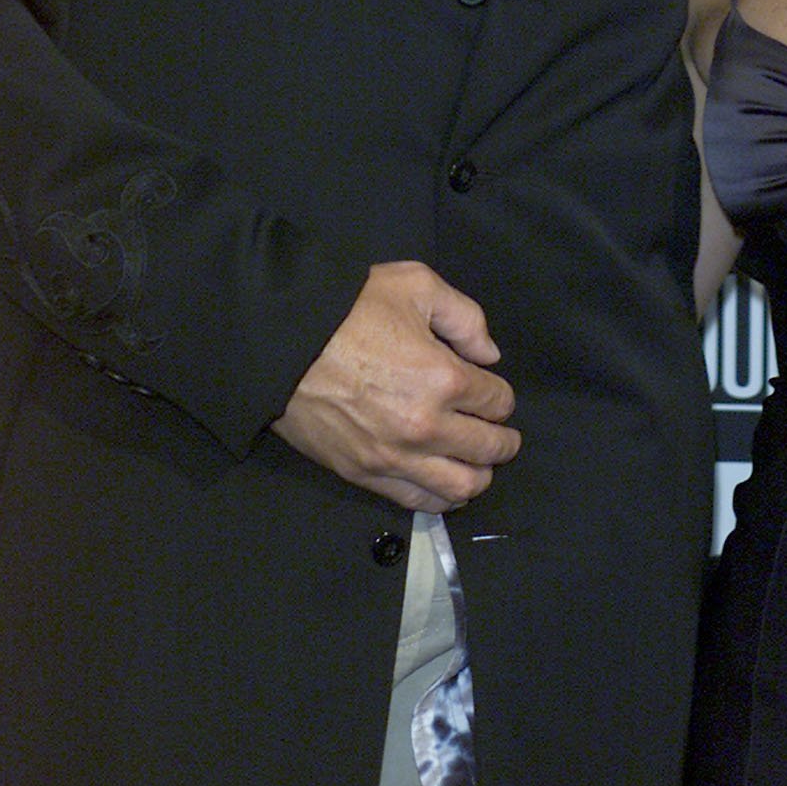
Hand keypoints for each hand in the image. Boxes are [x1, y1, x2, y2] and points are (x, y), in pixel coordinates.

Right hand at [272, 261, 520, 510]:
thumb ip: (464, 317)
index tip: (495, 393)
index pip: (496, 401)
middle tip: (504, 436)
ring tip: (479, 465)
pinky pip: (415, 501)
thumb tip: (489, 354)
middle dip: (503, 442)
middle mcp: (426, 427)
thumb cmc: (350, 307)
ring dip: (478, 477)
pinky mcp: (364, 474)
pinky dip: (439, 499)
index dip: (501, 396)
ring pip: (458, 488)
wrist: (282, 341)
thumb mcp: (416, 284)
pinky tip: (445, 486)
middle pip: (486, 449)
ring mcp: (394, 457)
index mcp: (444, 378)